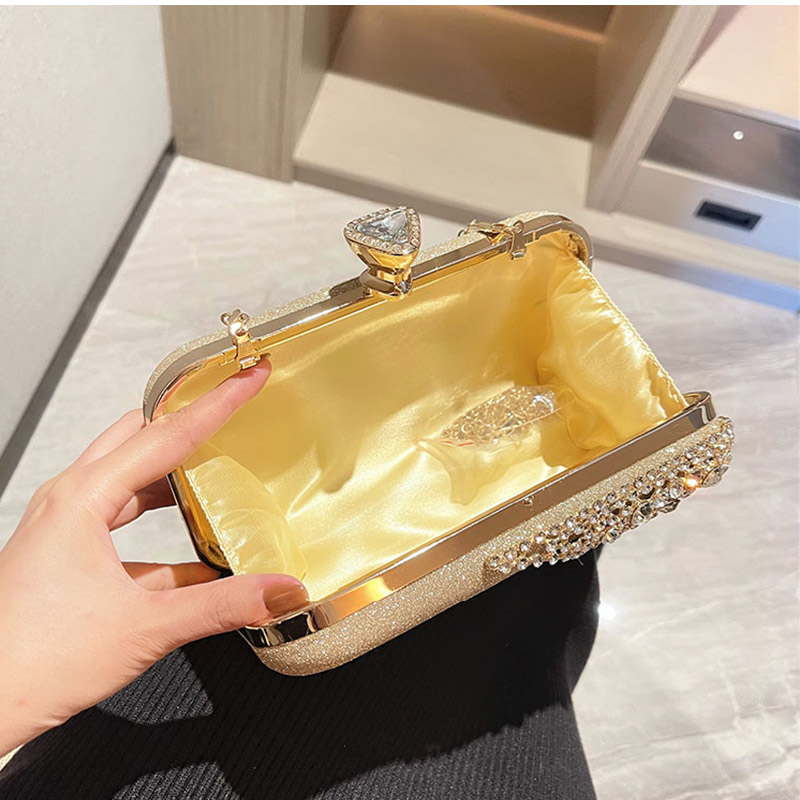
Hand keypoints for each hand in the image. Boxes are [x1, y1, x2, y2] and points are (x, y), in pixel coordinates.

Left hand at [0, 362, 306, 755]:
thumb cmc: (33, 661)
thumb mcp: (145, 628)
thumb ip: (223, 606)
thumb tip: (281, 590)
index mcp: (82, 499)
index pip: (167, 435)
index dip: (217, 403)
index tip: (248, 377)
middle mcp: (69, 501)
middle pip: (139, 437)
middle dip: (187, 419)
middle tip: (231, 407)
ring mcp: (65, 526)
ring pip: (129, 476)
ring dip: (174, 471)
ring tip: (219, 469)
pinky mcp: (67, 552)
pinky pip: (122, 521)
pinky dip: (161, 526)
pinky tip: (199, 556)